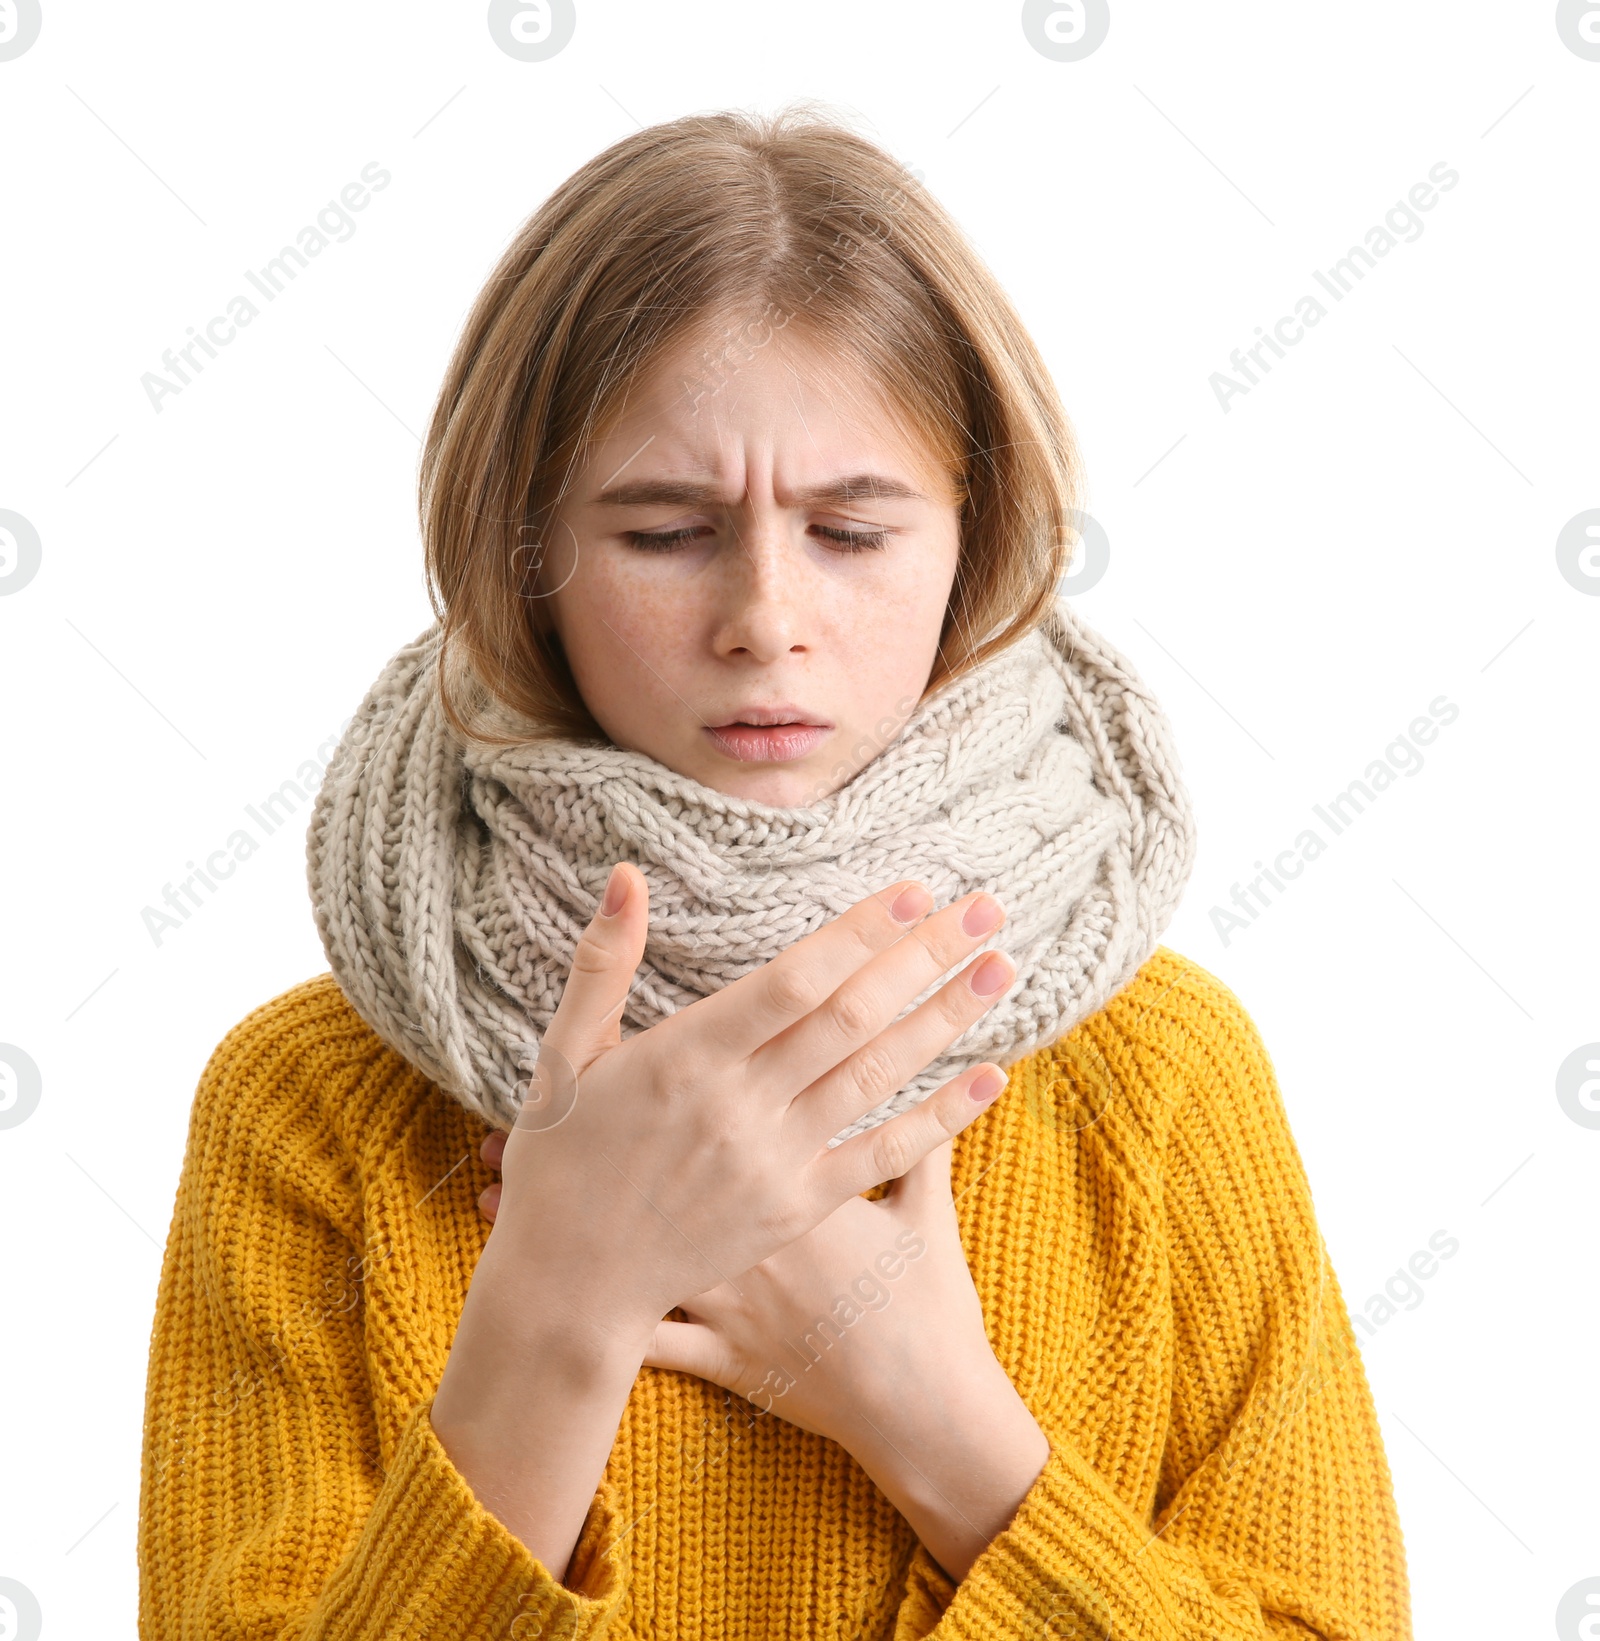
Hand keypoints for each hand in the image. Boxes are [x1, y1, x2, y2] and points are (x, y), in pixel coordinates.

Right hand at [477, 862, 1017, 1357]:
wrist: (571, 1286)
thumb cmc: (561, 1160)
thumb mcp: (564, 1056)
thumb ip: (603, 963)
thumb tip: (627, 874)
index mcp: (687, 1057)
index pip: (795, 979)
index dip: (861, 932)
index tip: (916, 890)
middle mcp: (741, 1107)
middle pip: (854, 1016)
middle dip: (927, 957)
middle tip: (988, 908)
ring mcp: (776, 1162)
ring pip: (879, 1077)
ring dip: (947, 1018)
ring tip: (1003, 968)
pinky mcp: (798, 1208)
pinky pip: (882, 1155)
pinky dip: (941, 1118)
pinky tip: (991, 1076)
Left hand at [478, 1129, 1051, 1583]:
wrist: (924, 1408)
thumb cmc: (927, 1304)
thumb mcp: (926, 1211)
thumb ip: (921, 1143)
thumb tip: (961, 1081)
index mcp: (791, 1178)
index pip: (715, 1115)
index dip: (659, 1080)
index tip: (606, 1048)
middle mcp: (744, 1232)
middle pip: (650, 1173)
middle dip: (585, 1138)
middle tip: (515, 1110)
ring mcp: (728, 1298)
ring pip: (624, 1252)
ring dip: (560, 1226)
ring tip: (495, 1187)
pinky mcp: (721, 1355)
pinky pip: (643, 1338)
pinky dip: (585, 1317)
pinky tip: (531, 1299)